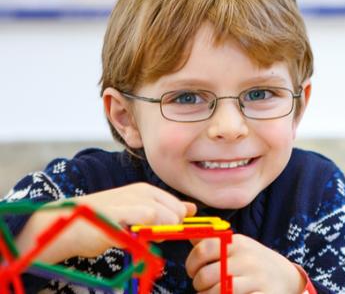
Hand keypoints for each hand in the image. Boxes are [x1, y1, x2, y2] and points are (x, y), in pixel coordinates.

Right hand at [16, 182, 195, 262]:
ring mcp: (129, 201)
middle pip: (177, 213)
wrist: (67, 225)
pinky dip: (144, 233)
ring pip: (165, 217)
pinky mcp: (118, 213)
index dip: (175, 225)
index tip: (159, 232)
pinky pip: (146, 218)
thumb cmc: (105, 221)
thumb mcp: (139, 212)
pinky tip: (129, 237)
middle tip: (146, 235)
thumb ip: (166, 210)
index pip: (180, 207)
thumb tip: (192, 208)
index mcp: (147, 191)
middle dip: (169, 230)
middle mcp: (141, 192)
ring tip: (136, 236)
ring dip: (158, 233)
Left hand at [185, 234, 305, 293]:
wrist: (286, 277)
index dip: (191, 262)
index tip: (192, 271)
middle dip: (198, 284)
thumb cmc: (254, 262)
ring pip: (218, 292)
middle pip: (207, 275)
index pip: (203, 249)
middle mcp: (247, 259)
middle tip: (202, 286)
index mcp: (237, 243)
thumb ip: (212, 241)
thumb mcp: (238, 246)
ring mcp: (256, 280)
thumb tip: (187, 232)